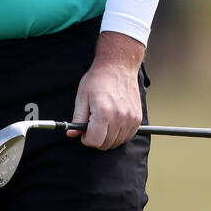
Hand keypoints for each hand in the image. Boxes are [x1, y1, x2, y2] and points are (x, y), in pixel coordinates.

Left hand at [67, 30, 144, 149]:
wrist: (118, 66)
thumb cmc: (98, 79)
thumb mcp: (82, 97)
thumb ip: (78, 118)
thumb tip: (73, 134)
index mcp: (103, 113)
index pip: (94, 141)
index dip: (86, 138)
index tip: (85, 131)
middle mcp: (119, 117)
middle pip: (105, 144)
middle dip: (96, 138)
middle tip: (93, 125)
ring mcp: (130, 118)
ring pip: (117, 142)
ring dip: (108, 137)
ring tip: (104, 120)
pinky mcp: (137, 118)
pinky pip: (127, 136)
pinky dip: (119, 134)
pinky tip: (113, 121)